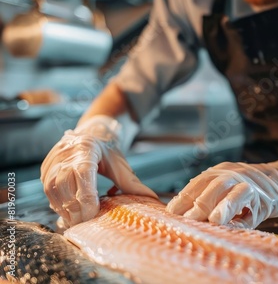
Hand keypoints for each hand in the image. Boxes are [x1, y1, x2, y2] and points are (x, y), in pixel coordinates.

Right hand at [41, 115, 157, 226]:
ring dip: (64, 209)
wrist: (91, 136)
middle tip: (86, 224)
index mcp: (86, 150)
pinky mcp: (45, 170)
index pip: (82, 174)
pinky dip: (57, 205)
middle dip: (75, 207)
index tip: (94, 213)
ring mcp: (53, 161)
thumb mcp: (120, 165)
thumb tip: (151, 198)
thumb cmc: (107, 152)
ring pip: (53, 189)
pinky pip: (48, 190)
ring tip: (77, 222)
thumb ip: (132, 183)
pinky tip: (68, 214)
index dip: (86, 196)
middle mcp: (65, 154)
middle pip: (66, 184)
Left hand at [166, 150, 277, 228]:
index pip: (198, 182)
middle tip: (184, 219)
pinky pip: (252, 205)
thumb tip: (184, 215)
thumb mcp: (229, 188)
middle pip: (213, 184)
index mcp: (221, 172)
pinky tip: (232, 223)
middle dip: (198, 201)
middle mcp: (234, 173)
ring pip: (234, 190)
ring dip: (221, 205)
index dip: (184, 196)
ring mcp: (251, 184)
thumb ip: (211, 197)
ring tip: (210, 219)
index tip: (171, 212)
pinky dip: (241, 214)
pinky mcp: (266, 197)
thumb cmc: (251, 189)